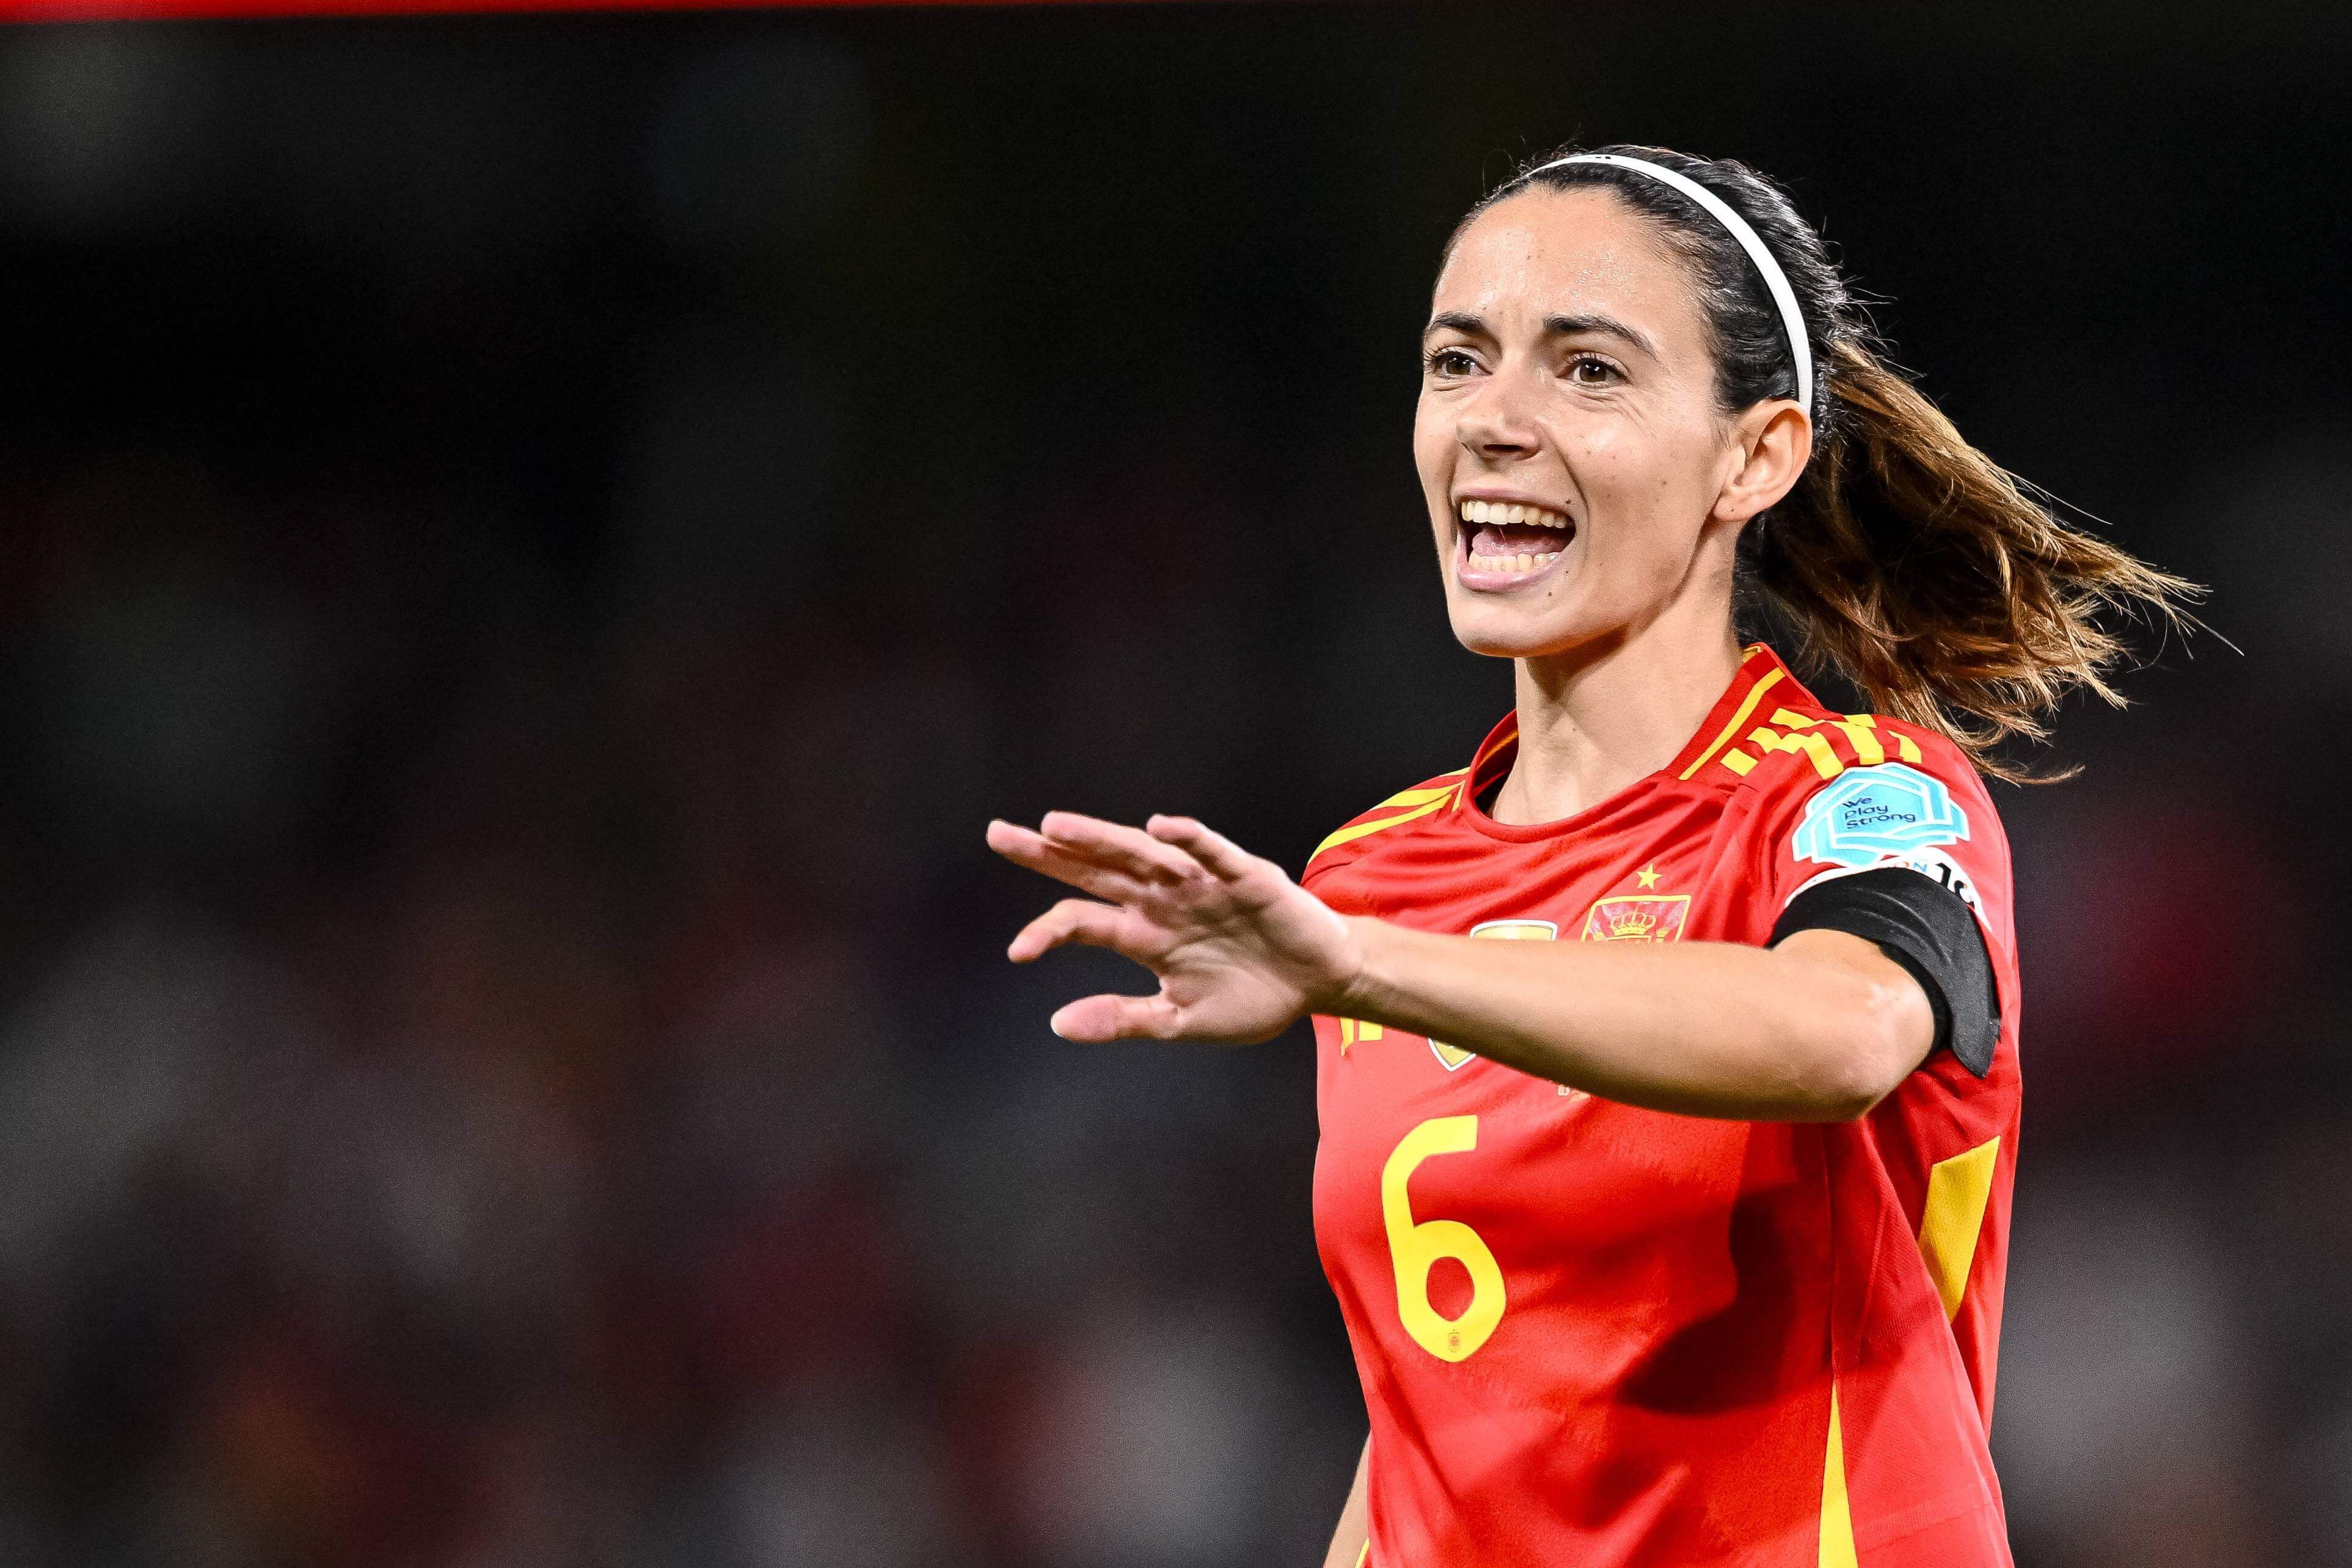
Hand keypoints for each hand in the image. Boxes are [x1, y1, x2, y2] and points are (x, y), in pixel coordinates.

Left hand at [985, 811, 1361, 1043]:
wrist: (1318, 984)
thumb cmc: (1251, 997)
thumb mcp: (1180, 1019)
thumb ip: (1123, 1018)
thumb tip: (1057, 1024)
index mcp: (1143, 935)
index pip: (1082, 921)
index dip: (1047, 932)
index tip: (1017, 953)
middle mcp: (1162, 901)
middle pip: (1095, 871)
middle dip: (1047, 853)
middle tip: (998, 834)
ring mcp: (1199, 885)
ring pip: (1141, 855)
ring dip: (1100, 838)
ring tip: (1056, 825)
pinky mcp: (1244, 877)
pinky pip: (1211, 853)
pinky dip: (1188, 839)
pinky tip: (1159, 828)